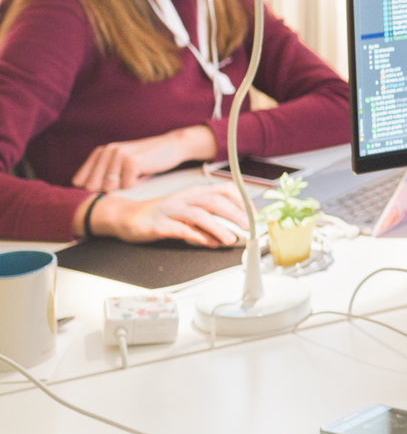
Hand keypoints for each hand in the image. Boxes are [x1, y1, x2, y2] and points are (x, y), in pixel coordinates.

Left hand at [71, 126, 215, 191]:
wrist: (172, 146)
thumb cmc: (147, 160)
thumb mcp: (120, 164)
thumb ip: (102, 175)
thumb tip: (85, 193)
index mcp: (100, 153)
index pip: (80, 181)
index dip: (93, 189)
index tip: (111, 186)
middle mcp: (106, 152)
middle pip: (94, 187)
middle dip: (110, 189)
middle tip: (126, 180)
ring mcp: (118, 155)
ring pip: (110, 188)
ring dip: (125, 187)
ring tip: (136, 175)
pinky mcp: (131, 161)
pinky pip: (128, 186)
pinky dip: (138, 185)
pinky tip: (144, 173)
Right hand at [91, 183, 250, 246]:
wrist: (125, 216)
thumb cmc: (160, 215)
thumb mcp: (187, 214)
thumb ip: (208, 221)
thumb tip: (229, 233)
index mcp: (195, 193)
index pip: (224, 190)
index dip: (242, 200)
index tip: (255, 214)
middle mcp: (185, 198)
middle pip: (215, 201)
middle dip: (236, 213)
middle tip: (250, 227)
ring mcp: (171, 209)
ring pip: (200, 214)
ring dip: (218, 227)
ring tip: (231, 239)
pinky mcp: (159, 224)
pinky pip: (181, 229)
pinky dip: (197, 236)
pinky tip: (209, 243)